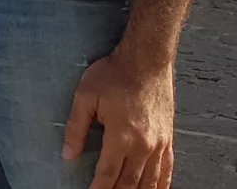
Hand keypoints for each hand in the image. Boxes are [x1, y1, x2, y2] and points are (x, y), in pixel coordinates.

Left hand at [63, 50, 174, 188]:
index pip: (108, 174)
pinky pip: (167, 169)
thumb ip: (76, 128)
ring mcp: (160, 143)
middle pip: (129, 183)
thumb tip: (68, 153)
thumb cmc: (116, 73)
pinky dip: (161, 184)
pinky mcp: (168, 138)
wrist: (147, 59)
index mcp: (122, 136)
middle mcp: (144, 145)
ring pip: (150, 181)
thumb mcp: (86, 96)